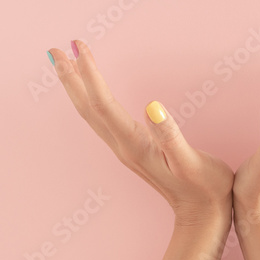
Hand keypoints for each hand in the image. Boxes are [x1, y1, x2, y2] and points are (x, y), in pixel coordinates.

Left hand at [48, 41, 233, 226]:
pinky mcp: (133, 150)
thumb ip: (171, 135)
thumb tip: (152, 105)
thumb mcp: (192, 162)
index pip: (103, 104)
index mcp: (136, 145)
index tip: (79, 46)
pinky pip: (103, 120)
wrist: (202, 213)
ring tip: (66, 64)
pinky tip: (94, 94)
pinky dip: (92, 100)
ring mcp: (126, 150)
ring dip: (77, 88)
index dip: (90, 74)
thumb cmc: (204, 187)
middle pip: (88, 109)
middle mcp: (124, 147)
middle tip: (55, 50)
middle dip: (71, 78)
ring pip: (92, 115)